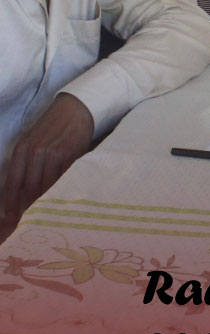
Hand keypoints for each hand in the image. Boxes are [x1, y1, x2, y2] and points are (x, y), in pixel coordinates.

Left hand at [3, 93, 94, 222]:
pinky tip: (60, 200)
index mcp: (21, 149)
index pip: (13, 183)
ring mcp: (52, 153)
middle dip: (26, 208)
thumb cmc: (54, 127)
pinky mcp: (69, 155)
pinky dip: (59, 191)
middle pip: (28, 188)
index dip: (10, 204)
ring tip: (44, 216)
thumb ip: (28, 164)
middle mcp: (34, 152)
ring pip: (45, 186)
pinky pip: (61, 179)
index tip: (10, 220)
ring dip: (44, 203)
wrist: (76, 109)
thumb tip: (24, 192)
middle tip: (26, 224)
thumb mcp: (34, 142)